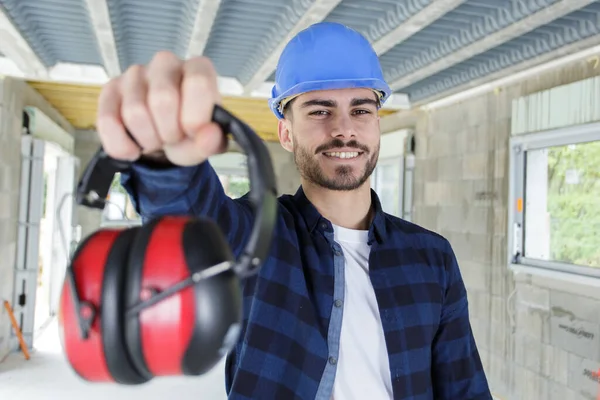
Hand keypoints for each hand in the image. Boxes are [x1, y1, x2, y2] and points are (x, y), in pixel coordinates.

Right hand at [96, 51, 227, 165]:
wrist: (164, 143)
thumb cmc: (188, 134)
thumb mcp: (206, 143)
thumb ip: (213, 141)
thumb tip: (210, 134)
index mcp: (198, 69)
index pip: (197, 82)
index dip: (195, 116)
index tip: (193, 133)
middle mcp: (166, 63)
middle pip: (162, 99)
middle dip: (169, 132)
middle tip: (173, 138)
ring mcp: (135, 74)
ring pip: (134, 112)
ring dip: (147, 140)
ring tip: (156, 140)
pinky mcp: (110, 89)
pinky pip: (108, 120)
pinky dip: (121, 145)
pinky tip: (133, 148)